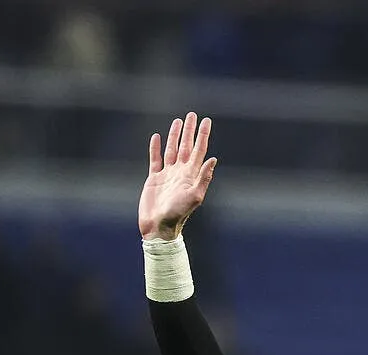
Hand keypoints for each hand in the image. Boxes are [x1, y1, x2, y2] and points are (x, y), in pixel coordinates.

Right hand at [138, 111, 217, 240]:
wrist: (159, 226)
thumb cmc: (178, 214)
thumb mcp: (194, 196)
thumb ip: (204, 177)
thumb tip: (213, 159)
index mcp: (191, 174)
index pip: (199, 150)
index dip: (203, 135)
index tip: (206, 120)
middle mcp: (180, 172)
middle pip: (186, 146)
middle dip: (189, 130)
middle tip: (192, 115)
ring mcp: (167, 174)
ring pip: (171, 149)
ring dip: (174, 136)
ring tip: (177, 122)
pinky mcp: (154, 178)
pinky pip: (155, 159)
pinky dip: (155, 148)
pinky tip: (157, 137)